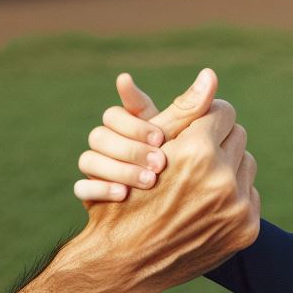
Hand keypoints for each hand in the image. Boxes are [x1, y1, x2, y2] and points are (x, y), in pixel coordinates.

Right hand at [74, 69, 216, 202]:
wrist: (159, 217)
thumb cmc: (177, 168)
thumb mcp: (183, 137)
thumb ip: (190, 110)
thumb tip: (210, 74)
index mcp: (125, 127)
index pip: (115, 114)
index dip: (135, 124)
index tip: (160, 137)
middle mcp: (106, 145)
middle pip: (99, 134)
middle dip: (131, 148)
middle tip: (160, 162)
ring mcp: (96, 169)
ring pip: (88, 159)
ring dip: (120, 168)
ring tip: (149, 180)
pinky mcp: (90, 194)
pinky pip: (81, 187)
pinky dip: (100, 189)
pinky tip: (122, 196)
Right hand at [79, 96, 259, 292]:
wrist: (126, 262)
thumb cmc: (129, 195)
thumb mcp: (150, 148)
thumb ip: (185, 109)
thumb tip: (211, 76)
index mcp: (197, 152)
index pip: (222, 111)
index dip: (205, 117)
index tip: (193, 127)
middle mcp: (222, 179)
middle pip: (238, 135)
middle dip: (217, 140)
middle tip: (195, 152)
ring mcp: (237, 208)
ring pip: (246, 164)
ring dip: (227, 166)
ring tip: (200, 176)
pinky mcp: (246, 230)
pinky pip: (250, 195)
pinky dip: (233, 195)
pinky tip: (207, 202)